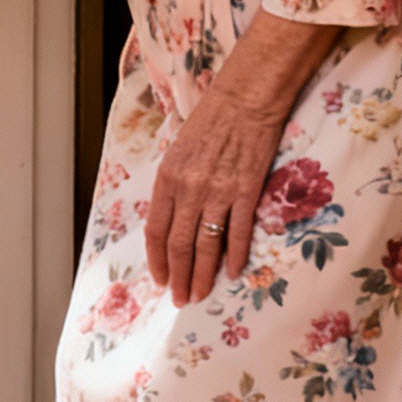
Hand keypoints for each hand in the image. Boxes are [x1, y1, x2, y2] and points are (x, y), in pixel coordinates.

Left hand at [144, 85, 292, 306]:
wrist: (244, 101)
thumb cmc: (210, 121)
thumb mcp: (178, 151)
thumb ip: (173, 185)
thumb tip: (172, 216)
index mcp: (166, 179)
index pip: (156, 230)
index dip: (157, 259)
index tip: (160, 279)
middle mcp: (187, 189)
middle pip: (179, 244)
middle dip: (178, 277)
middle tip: (180, 300)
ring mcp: (217, 192)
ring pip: (206, 245)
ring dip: (203, 275)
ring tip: (200, 295)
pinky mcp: (245, 192)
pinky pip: (238, 233)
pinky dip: (234, 256)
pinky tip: (232, 274)